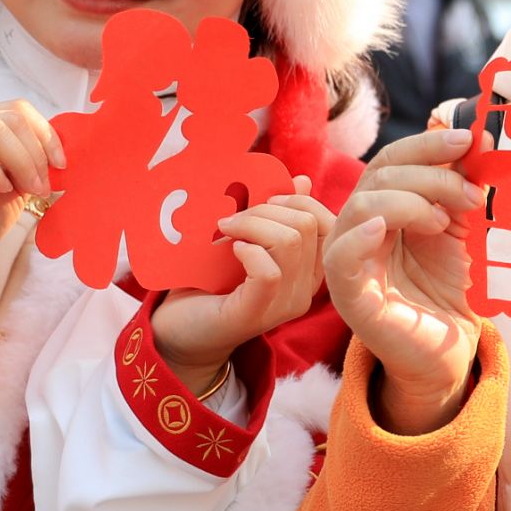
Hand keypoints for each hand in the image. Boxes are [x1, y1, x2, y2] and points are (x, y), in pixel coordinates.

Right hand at [0, 99, 62, 302]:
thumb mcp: (15, 187)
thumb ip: (32, 164)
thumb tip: (64, 153)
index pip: (16, 109)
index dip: (45, 134)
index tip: (61, 166)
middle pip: (9, 117)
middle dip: (37, 152)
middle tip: (43, 187)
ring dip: (22, 162)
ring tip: (29, 191)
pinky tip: (4, 190)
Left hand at [152, 187, 337, 390]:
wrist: (181, 329)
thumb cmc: (212, 284)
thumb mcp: (248, 240)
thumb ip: (275, 215)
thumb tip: (301, 180)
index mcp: (309, 271)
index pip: (330, 224)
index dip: (300, 202)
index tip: (265, 201)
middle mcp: (305, 290)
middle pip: (307, 226)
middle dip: (267, 209)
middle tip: (234, 218)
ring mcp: (284, 305)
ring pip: (290, 243)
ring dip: (252, 224)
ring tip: (226, 229)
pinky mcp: (256, 313)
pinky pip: (269, 272)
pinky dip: (248, 250)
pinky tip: (232, 250)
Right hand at [322, 126, 484, 432]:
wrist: (448, 351)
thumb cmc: (445, 290)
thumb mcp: (457, 230)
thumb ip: (459, 190)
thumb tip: (479, 142)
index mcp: (380, 207)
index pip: (392, 159)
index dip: (427, 144)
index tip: (470, 139)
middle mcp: (357, 228)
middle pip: (380, 176)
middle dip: (431, 174)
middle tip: (472, 193)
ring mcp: (349, 261)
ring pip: (363, 207)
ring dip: (410, 202)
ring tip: (445, 221)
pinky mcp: (350, 296)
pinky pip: (341, 258)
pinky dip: (360, 237)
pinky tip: (382, 229)